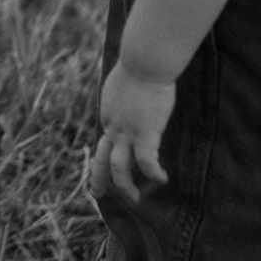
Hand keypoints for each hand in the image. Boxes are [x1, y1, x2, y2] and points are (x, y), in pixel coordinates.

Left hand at [90, 58, 175, 203]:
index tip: (110, 164)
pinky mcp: (144, 134)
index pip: (104, 141)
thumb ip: (124, 97)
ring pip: (118, 168)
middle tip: (98, 195)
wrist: (144, 62)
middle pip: (101, 159)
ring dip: (124, 186)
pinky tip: (162, 178)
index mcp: (108, 115)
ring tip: (133, 198)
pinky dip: (153, 173)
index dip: (107, 154)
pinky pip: (146, 163)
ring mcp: (127, 133)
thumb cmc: (139, 65)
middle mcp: (113, 127)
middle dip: (99, 179)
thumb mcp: (123, 84)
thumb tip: (132, 95)